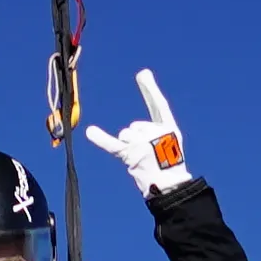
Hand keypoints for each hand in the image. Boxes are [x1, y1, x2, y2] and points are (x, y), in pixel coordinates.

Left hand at [83, 67, 197, 199]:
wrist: (168, 187)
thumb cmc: (167, 163)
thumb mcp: (170, 139)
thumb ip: (154, 122)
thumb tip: (143, 86)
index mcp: (170, 128)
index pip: (158, 105)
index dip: (149, 90)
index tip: (142, 74)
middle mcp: (157, 133)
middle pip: (134, 126)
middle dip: (136, 138)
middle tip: (147, 154)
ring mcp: (143, 144)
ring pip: (125, 134)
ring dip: (128, 145)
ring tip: (140, 159)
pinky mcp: (130, 156)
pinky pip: (112, 144)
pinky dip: (100, 139)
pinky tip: (90, 132)